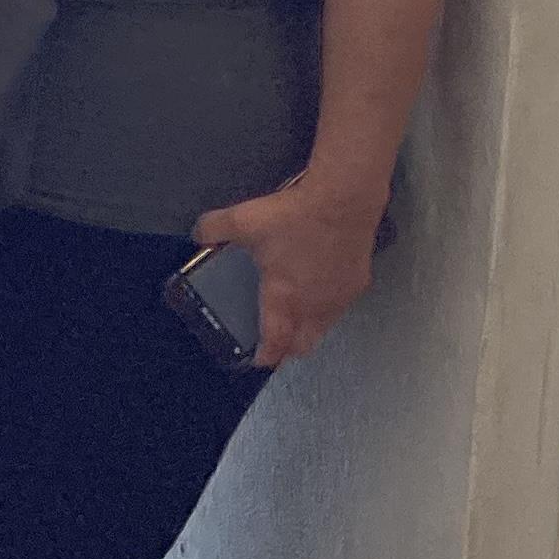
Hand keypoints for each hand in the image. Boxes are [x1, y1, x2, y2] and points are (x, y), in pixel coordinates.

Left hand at [190, 172, 383, 365]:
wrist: (343, 199)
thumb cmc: (292, 216)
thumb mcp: (242, 221)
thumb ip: (213, 230)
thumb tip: (198, 236)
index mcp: (285, 299)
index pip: (277, 342)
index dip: (266, 355)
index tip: (258, 359)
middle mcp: (316, 306)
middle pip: (305, 343)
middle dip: (289, 348)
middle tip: (276, 340)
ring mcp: (341, 296)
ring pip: (325, 326)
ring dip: (309, 327)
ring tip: (294, 314)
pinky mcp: (360, 282)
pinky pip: (341, 305)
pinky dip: (328, 306)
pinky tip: (319, 289)